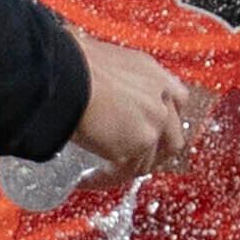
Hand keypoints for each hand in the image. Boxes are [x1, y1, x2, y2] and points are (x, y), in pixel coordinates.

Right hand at [65, 35, 204, 178]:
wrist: (64, 73)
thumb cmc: (69, 62)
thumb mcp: (99, 61)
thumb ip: (109, 79)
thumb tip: (91, 87)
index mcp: (152, 73)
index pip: (175, 102)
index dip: (161, 122)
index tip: (146, 130)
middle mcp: (160, 97)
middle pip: (171, 137)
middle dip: (153, 154)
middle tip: (130, 160)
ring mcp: (153, 123)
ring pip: (148, 160)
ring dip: (126, 169)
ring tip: (102, 171)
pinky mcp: (138, 144)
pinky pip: (124, 173)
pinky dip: (104, 179)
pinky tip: (87, 179)